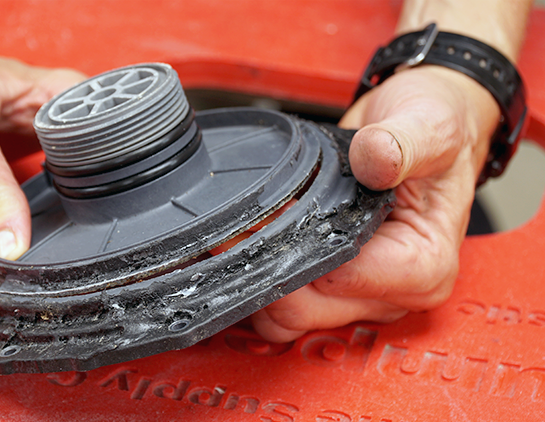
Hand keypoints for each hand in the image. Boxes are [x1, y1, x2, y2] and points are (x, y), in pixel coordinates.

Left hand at [252, 65, 499, 341]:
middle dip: (268, 267)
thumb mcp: (430, 127)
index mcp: (424, 267)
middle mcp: (392, 294)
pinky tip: (255, 242)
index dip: (295, 248)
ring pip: (288, 319)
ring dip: (258, 280)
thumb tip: (374, 157)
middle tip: (245, 222)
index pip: (340, 280)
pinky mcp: (332, 290)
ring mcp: (359, 296)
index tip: (272, 213)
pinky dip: (261, 280)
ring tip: (248, 231)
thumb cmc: (433, 134)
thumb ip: (404, 144)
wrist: (420, 130)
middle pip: (306, 309)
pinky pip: (283, 307)